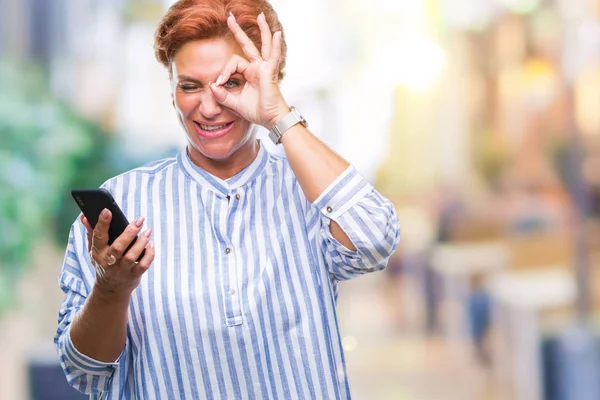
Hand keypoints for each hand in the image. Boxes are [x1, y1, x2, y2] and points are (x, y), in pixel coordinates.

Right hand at [81, 209, 154, 297]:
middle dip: (129, 232)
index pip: (98, 236)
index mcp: (97, 252)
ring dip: (141, 242)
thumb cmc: (103, 263)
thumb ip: (91, 233)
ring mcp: (121, 270)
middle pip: (118, 247)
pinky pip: (143, 266)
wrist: (110, 288)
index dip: (102, 223)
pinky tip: (151, 245)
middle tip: (140, 220)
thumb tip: (85, 216)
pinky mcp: (133, 276)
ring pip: (131, 256)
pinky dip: (149, 255)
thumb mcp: (93, 250)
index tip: (107, 210)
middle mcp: (108, 262)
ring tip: (148, 231)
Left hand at [209, 12, 289, 128]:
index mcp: (249, 74)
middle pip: (247, 45)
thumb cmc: (257, 111)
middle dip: (238, 31)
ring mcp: (264, 68)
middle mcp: (257, 68)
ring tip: (259, 16)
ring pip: (263, 45)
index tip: (219, 83)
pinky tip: (276, 34)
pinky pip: (274, 56)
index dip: (224, 71)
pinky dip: (275, 45)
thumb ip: (222, 95)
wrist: (270, 119)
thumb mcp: (234, 103)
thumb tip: (212, 85)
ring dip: (262, 30)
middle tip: (230, 17)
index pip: (233, 63)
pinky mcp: (270, 72)